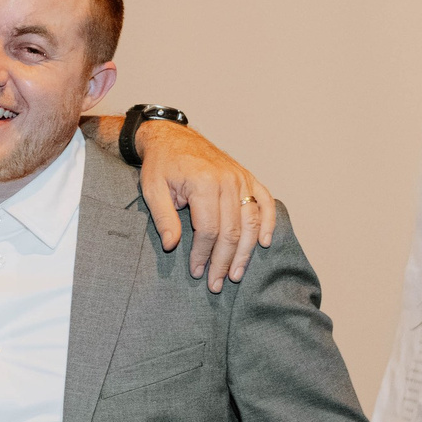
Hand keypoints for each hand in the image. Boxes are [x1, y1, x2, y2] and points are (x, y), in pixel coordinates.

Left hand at [137, 121, 276, 289]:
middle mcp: (228, 181)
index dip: (203, 255)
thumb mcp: (153, 190)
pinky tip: (263, 243)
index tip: (196, 272)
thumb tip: (172, 246)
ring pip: (250, 221)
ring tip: (236, 274)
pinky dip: (268, 223)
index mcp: (204, 183)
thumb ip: (164, 218)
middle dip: (224, 261)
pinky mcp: (247, 177)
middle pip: (232, 230)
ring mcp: (241, 178)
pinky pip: (265, 202)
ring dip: (245, 252)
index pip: (209, 230)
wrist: (172, 137)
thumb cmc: (161, 164)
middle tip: (217, 284)